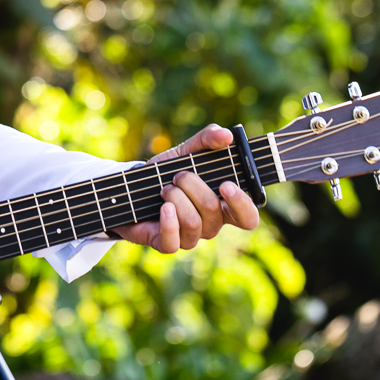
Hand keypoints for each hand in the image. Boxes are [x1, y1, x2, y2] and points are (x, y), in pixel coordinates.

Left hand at [107, 124, 260, 253]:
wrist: (132, 188)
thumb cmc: (167, 172)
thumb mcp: (187, 151)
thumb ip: (208, 139)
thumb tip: (226, 135)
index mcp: (223, 206)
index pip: (247, 217)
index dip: (241, 204)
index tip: (226, 185)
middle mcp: (210, 224)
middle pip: (213, 211)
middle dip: (192, 186)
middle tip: (178, 175)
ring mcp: (190, 237)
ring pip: (192, 223)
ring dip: (176, 198)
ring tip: (164, 188)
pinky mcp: (167, 244)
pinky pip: (173, 242)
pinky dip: (168, 221)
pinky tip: (163, 207)